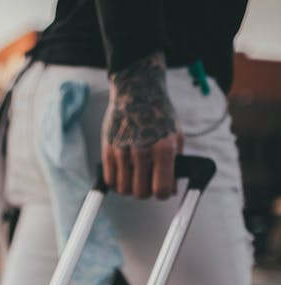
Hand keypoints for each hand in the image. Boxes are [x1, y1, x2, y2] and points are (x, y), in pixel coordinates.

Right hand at [102, 52, 183, 199]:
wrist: (136, 91)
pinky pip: (110, 180)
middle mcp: (142, 152)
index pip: (162, 190)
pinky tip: (124, 171)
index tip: (162, 188)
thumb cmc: (160, 115)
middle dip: (145, 191)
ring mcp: (122, 152)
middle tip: (147, 181)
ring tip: (135, 175)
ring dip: (130, 187)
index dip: (163, 193)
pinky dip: (117, 181)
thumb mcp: (175, 137)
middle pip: (141, 194)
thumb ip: (175, 165)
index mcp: (163, 149)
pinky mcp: (108, 150)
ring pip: (124, 190)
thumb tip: (171, 191)